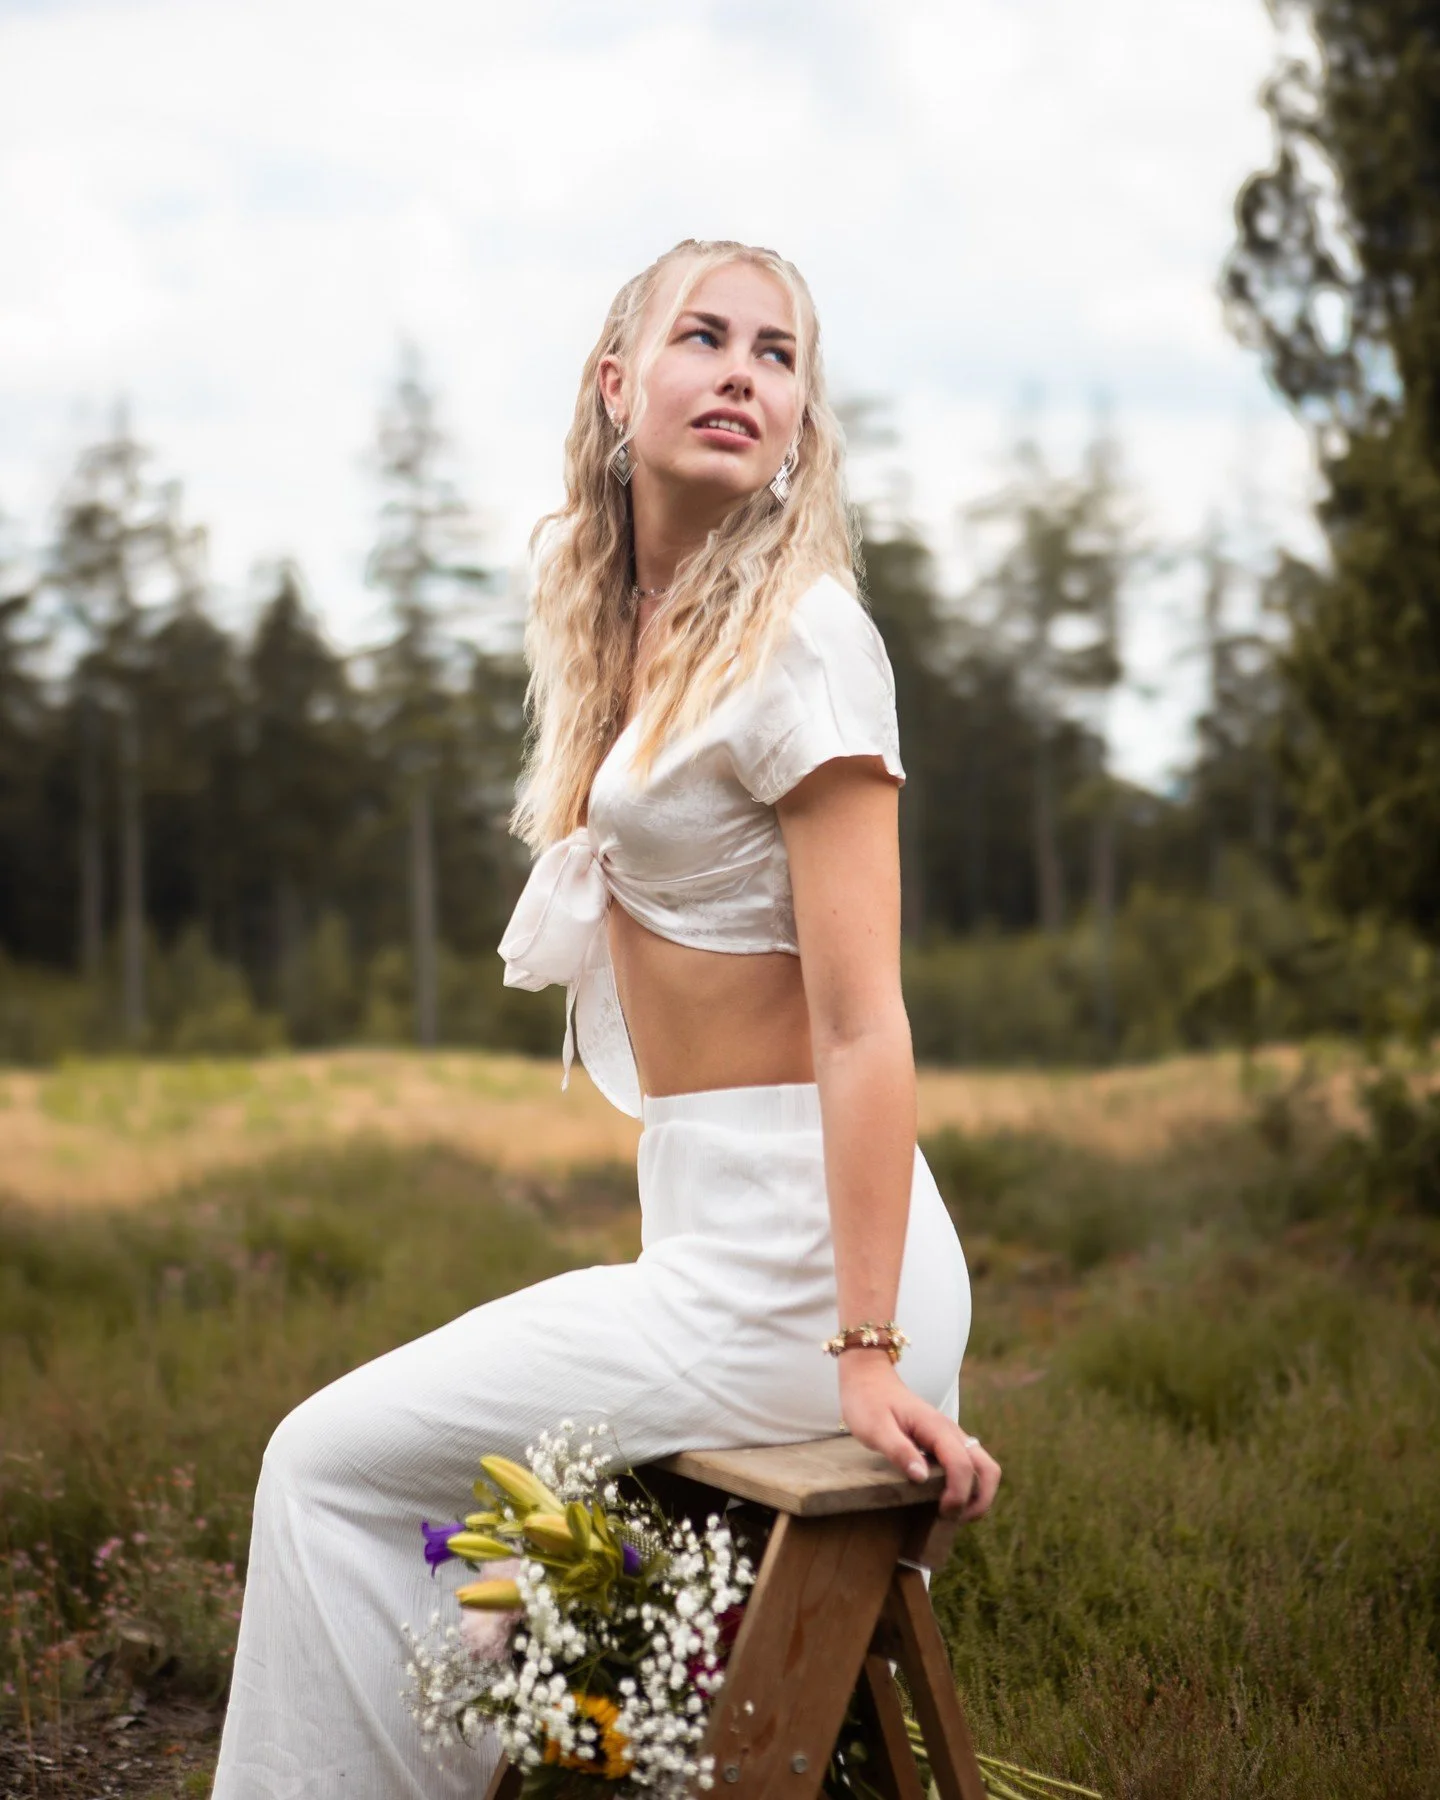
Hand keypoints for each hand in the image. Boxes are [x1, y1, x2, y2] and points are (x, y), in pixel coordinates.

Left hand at [838, 1352, 1001, 1520]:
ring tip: (954, 1513)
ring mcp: (951, 1436)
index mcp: (936, 1428)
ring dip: (978, 1494)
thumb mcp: (875, 1428)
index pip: (961, 1465)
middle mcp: (951, 1432)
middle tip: (955, 1519)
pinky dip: (968, 1486)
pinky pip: (969, 1466)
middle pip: (987, 1468)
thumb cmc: (868, 1402)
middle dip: (980, 1499)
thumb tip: (921, 1478)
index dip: (958, 1494)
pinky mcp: (945, 1442)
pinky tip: (946, 1498)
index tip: (942, 1513)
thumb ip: (899, 1450)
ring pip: (983, 1467)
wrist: (868, 1377)